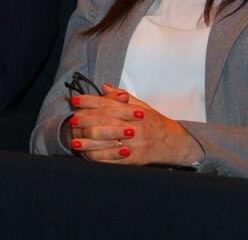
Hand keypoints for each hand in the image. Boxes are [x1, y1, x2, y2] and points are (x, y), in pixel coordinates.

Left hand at [68, 83, 203, 165]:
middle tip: (72, 122)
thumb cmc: (156, 123)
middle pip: (104, 122)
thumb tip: (104, 86)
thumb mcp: (142, 106)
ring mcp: (135, 144)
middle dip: (85, 121)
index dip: (89, 101)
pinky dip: (100, 159)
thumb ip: (121, 97)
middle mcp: (134, 126)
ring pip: (107, 142)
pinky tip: (88, 158)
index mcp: (134, 111)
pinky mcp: (135, 159)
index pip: (107, 104)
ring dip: (88, 143)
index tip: (74, 101)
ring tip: (74, 143)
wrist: (176, 143)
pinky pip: (114, 161)